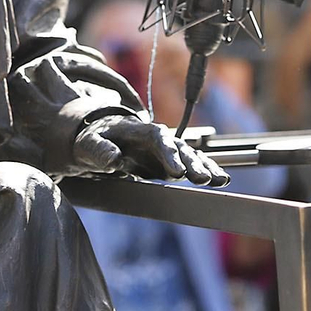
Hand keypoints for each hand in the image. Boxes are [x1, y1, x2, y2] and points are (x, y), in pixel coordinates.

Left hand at [72, 115, 229, 186]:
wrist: (102, 138)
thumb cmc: (94, 139)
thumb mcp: (89, 143)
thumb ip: (100, 150)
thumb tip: (114, 160)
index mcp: (141, 130)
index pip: (158, 140)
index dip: (169, 155)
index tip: (176, 172)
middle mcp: (160, 139)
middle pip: (180, 149)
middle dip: (192, 164)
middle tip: (202, 180)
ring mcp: (168, 151)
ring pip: (191, 156)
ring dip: (205, 168)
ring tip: (219, 180)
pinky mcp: (171, 163)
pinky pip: (193, 165)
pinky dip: (207, 171)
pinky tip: (221, 180)